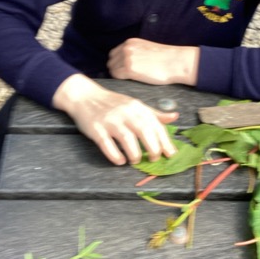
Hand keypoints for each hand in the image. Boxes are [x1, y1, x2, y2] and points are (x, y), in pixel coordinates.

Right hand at [53, 74, 176, 166]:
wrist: (85, 97)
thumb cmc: (112, 104)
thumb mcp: (135, 105)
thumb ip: (153, 114)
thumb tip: (174, 117)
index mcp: (137, 107)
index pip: (155, 124)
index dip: (165, 141)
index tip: (170, 154)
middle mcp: (125, 113)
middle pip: (144, 131)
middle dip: (152, 148)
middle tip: (154, 159)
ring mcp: (110, 121)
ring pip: (127, 138)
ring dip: (134, 153)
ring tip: (136, 161)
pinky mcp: (96, 129)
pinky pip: (106, 144)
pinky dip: (114, 155)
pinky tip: (120, 161)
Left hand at [108, 39, 199, 87]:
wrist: (175, 61)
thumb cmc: (163, 58)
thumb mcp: (145, 48)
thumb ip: (133, 52)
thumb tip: (121, 62)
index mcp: (130, 42)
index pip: (113, 54)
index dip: (117, 63)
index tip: (124, 69)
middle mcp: (127, 48)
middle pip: (110, 62)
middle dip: (116, 69)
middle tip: (127, 76)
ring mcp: (127, 58)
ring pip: (112, 70)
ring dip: (119, 75)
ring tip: (131, 78)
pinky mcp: (129, 69)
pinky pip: (116, 76)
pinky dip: (121, 80)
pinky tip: (131, 80)